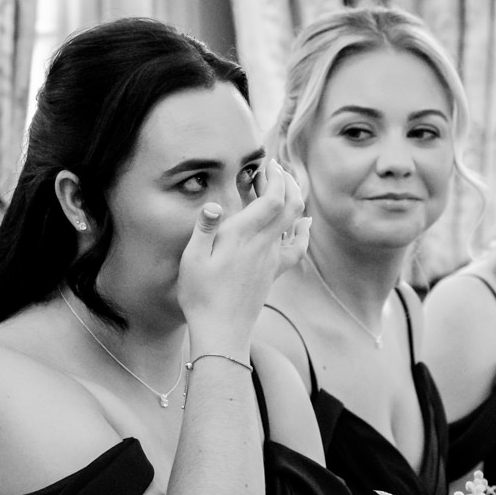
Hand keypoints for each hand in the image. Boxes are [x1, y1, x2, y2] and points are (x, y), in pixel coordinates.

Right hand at [177, 161, 308, 351]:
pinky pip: (296, 248)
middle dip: (288, 181)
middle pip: (291, 205)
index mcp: (243, 237)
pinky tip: (303, 224)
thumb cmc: (201, 296)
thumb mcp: (192, 260)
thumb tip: (212, 204)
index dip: (275, 177)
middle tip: (276, 168)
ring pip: (295, 222)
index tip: (267, 163)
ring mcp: (272, 259)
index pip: (273, 199)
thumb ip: (204, 229)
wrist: (222, 332)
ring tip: (283, 186)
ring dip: (293, 200)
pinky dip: (302, 231)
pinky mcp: (274, 272)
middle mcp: (264, 245)